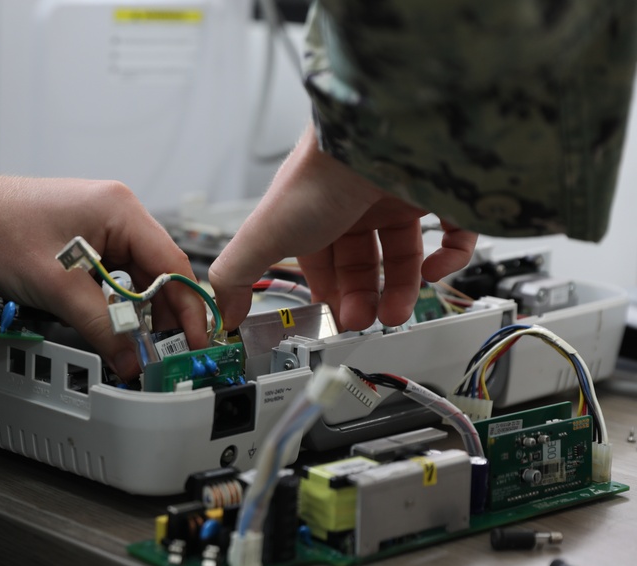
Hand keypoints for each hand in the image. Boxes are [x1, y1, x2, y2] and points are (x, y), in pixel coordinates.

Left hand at [0, 166, 209, 379]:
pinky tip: (116, 327)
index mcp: (121, 210)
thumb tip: (132, 360)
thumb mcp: (57, 287)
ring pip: (136, 278)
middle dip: (165, 316)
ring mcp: (101, 226)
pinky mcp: (84, 241)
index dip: (189, 308)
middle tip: (172, 354)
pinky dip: (117, 304)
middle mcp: (118, 214)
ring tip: (143, 348)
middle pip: (159, 272)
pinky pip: (114, 277)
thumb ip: (101, 326)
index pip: (173, 264)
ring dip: (139, 313)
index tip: (197, 342)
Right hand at [209, 126, 476, 330]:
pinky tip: (432, 270)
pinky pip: (453, 231)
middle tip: (364, 320)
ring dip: (401, 288)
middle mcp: (356, 201)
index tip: (334, 318)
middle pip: (362, 261)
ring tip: (396, 313)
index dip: (328, 291)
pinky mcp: (442, 190)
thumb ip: (237, 274)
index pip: (321, 260)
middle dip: (362, 297)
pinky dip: (446, 257)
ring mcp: (399, 193)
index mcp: (314, 210)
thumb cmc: (321, 176)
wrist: (376, 133)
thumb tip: (224, 311)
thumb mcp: (265, 233)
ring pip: (404, 251)